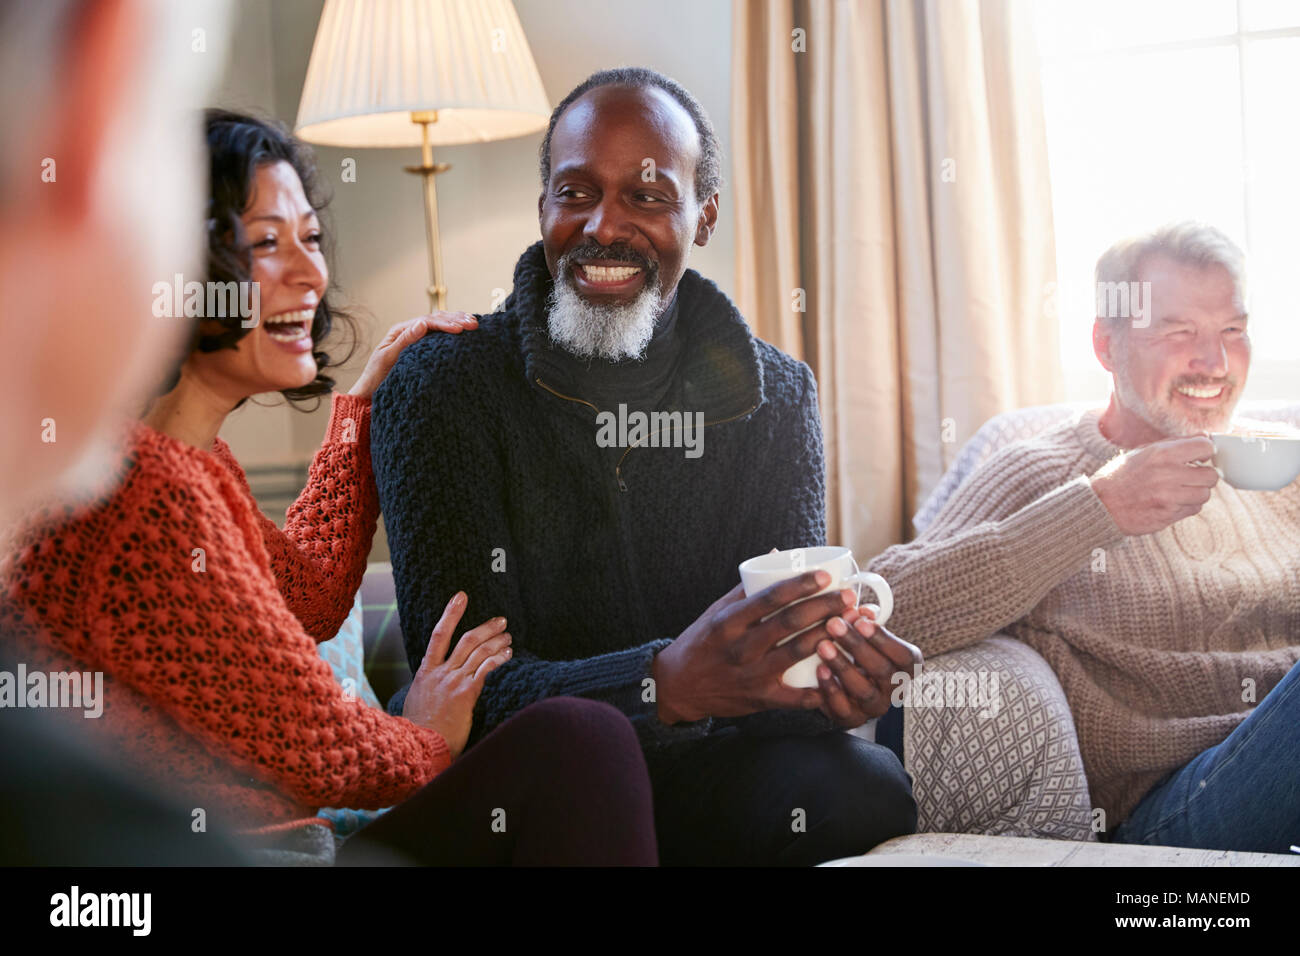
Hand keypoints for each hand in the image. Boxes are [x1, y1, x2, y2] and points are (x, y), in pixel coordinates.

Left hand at [348, 311, 476, 398]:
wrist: (370, 394)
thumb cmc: (376, 377)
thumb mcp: (388, 357)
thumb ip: (405, 340)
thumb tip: (422, 323)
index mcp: (401, 331)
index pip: (427, 322)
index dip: (444, 324)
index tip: (460, 329)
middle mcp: (410, 332)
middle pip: (436, 320)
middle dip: (456, 320)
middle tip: (474, 324)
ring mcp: (417, 340)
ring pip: (440, 326)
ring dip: (457, 323)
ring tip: (475, 323)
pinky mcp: (423, 350)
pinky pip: (440, 338)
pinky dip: (454, 333)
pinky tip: (466, 333)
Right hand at [401, 591, 510, 759]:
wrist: (418, 746)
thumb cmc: (418, 730)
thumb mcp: (416, 702)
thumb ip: (427, 687)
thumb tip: (432, 682)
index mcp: (425, 672)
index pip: (438, 635)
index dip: (450, 613)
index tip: (461, 597)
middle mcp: (440, 673)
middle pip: (466, 640)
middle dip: (486, 627)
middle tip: (501, 620)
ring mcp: (452, 682)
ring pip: (478, 652)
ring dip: (497, 642)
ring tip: (508, 637)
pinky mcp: (465, 694)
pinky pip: (485, 669)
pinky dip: (497, 659)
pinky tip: (507, 654)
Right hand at [651, 571, 862, 723]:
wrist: (677, 687)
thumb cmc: (701, 643)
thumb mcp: (716, 611)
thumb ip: (746, 587)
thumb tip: (776, 554)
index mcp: (728, 621)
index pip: (770, 598)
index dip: (800, 585)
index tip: (825, 575)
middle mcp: (740, 647)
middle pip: (790, 623)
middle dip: (825, 607)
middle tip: (849, 597)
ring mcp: (752, 675)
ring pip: (798, 653)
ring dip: (829, 636)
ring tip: (852, 624)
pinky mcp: (761, 699)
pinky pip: (797, 696)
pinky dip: (821, 686)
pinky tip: (841, 674)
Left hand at [813, 605, 921, 727]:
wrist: (849, 686)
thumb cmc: (863, 652)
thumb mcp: (869, 635)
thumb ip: (866, 622)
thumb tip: (860, 611)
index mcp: (907, 667)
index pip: (903, 655)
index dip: (882, 638)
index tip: (860, 620)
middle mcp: (895, 689)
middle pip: (882, 670)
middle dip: (856, 645)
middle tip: (834, 624)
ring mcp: (875, 707)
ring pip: (863, 691)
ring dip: (842, 666)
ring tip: (823, 646)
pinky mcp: (853, 719)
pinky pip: (843, 709)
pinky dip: (831, 690)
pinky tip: (820, 670)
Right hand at [1089, 435, 1217, 535]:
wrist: (1100, 505)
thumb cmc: (1121, 475)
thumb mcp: (1143, 451)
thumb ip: (1175, 444)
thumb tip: (1206, 437)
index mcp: (1161, 454)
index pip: (1205, 446)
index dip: (1205, 451)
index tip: (1200, 456)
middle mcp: (1167, 474)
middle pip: (1211, 475)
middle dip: (1204, 476)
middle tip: (1192, 476)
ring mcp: (1169, 497)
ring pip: (1205, 494)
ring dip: (1196, 492)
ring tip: (1180, 490)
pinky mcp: (1168, 515)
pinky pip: (1193, 509)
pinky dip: (1186, 506)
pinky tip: (1171, 502)